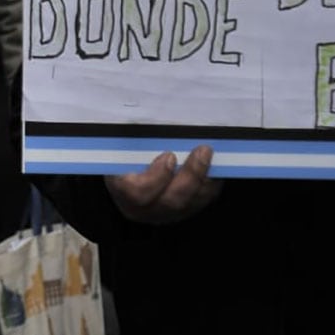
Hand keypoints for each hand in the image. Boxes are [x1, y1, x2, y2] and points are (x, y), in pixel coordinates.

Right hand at [104, 146, 220, 224]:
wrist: (125, 172)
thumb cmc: (123, 154)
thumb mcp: (121, 148)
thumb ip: (134, 141)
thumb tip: (152, 120)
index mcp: (121, 189)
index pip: (137, 192)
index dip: (156, 177)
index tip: (169, 155)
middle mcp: (142, 209)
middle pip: (170, 201)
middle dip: (190, 175)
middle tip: (201, 151)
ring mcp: (163, 214)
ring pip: (189, 204)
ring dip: (204, 178)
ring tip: (209, 154)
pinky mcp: (182, 212)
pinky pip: (201, 202)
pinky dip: (210, 184)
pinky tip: (213, 166)